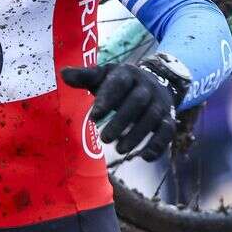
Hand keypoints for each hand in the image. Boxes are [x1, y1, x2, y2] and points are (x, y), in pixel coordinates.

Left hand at [61, 60, 185, 160]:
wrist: (156, 81)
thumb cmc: (120, 83)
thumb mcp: (104, 76)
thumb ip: (85, 77)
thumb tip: (63, 74)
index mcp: (128, 74)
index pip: (119, 83)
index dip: (107, 99)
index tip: (93, 117)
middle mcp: (147, 87)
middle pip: (137, 102)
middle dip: (121, 121)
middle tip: (104, 139)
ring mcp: (159, 103)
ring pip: (152, 118)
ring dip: (136, 136)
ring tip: (119, 150)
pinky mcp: (168, 118)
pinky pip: (167, 132)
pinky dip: (157, 145)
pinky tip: (144, 157)